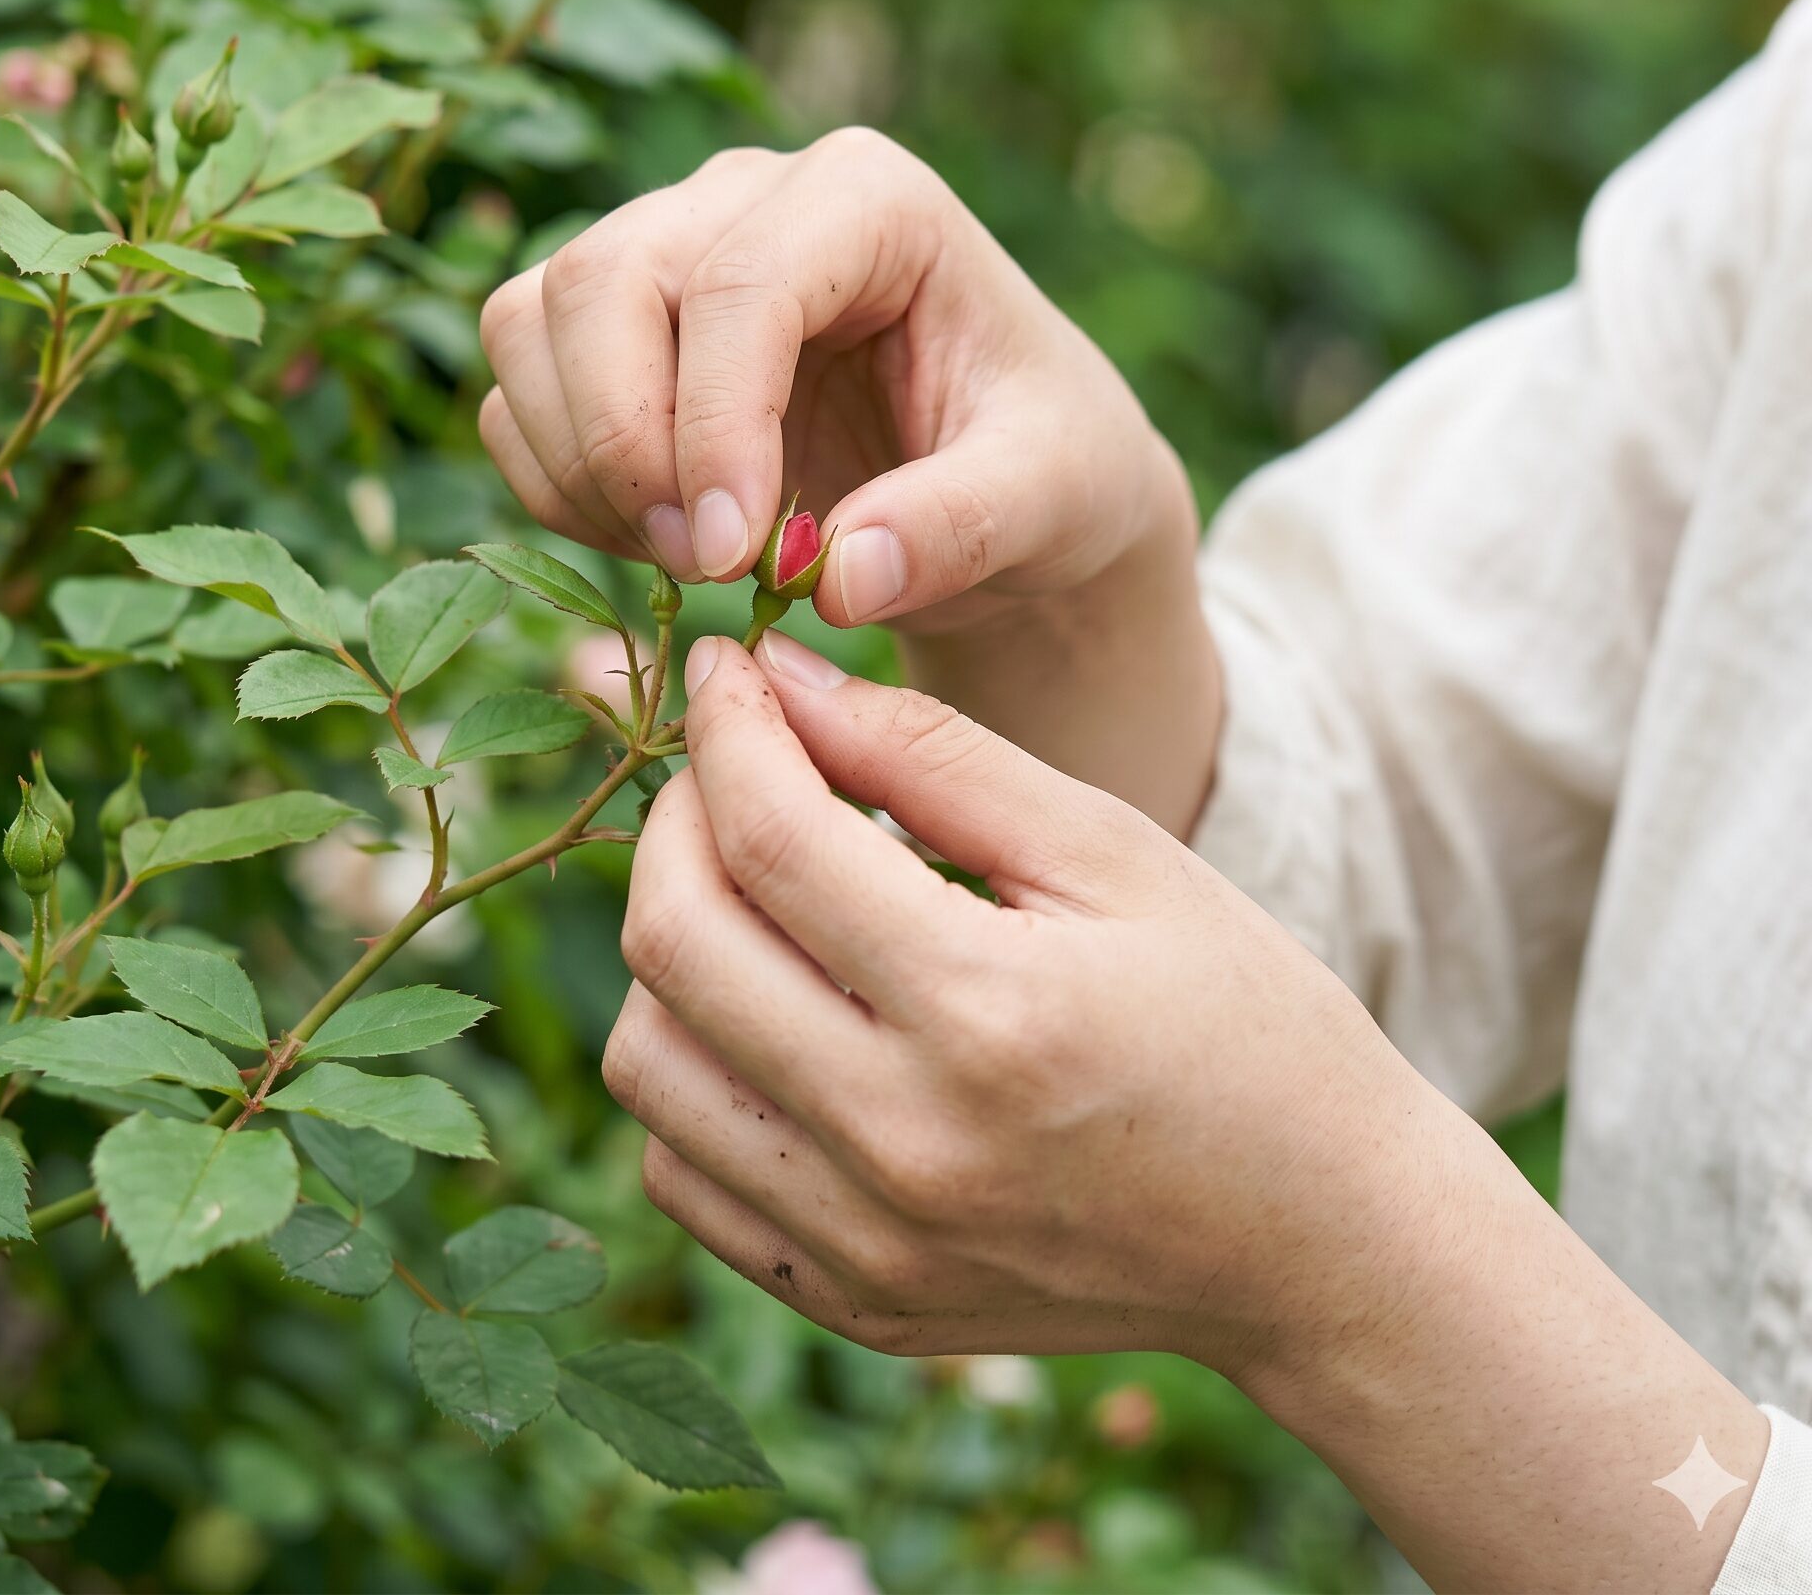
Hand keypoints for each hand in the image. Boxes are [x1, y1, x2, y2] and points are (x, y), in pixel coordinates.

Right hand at [477, 128, 1181, 634]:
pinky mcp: (610, 328)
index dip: (716, 424)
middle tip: (699, 569)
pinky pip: (518, 392)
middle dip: (626, 442)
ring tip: (685, 562)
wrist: (1010, 480)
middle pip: (604, 281)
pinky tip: (654, 545)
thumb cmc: (1047, 461)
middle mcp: (748, 197)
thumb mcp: (1052, 495)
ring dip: (579, 464)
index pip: (742, 282)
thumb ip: (963, 526)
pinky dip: (556, 485)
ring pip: (532, 322)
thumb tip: (839, 578)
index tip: (730, 557)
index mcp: (870, 198)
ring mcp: (665, 250)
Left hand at [607, 632, 1433, 1368]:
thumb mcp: (1111, 853)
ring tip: (748, 886)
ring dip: (668, 943)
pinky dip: (694, 1068)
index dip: (726, 727)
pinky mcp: (855, 1300)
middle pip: (674, 943)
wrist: (1320, 1241)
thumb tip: (778, 676)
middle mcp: (905, 1145)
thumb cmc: (1240, 1017)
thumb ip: (933, 753)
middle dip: (674, 816)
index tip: (731, 665)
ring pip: (647, 1063)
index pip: (770, 838)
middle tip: (729, 765)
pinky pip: (683, 1172)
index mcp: (988, 1012)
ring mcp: (869, 1245)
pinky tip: (770, 1010)